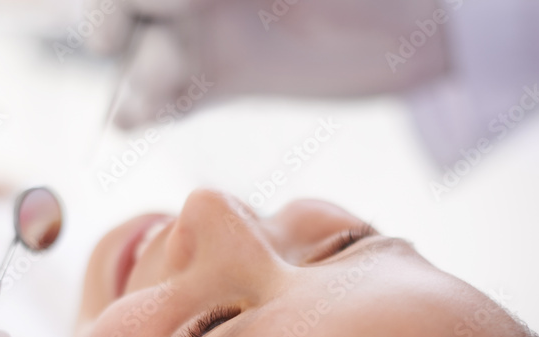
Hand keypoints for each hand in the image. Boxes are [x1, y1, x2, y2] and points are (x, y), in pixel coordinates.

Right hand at [83, 0, 449, 127]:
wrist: (421, 24)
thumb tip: (167, 1)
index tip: (141, 15)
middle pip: (132, 7)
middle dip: (116, 25)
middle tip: (120, 46)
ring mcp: (209, 31)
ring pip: (147, 51)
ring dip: (135, 76)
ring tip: (139, 104)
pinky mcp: (225, 76)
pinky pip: (175, 93)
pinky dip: (152, 108)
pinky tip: (136, 122)